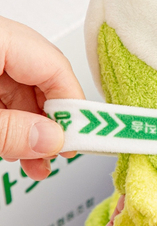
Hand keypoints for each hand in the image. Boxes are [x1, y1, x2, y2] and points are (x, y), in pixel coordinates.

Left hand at [0, 16, 83, 179]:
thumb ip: (11, 130)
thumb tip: (51, 140)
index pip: (53, 65)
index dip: (71, 105)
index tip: (79, 137)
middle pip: (40, 77)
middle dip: (50, 121)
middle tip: (59, 150)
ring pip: (20, 88)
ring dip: (31, 127)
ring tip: (36, 161)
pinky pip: (1, 92)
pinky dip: (10, 120)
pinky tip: (15, 147)